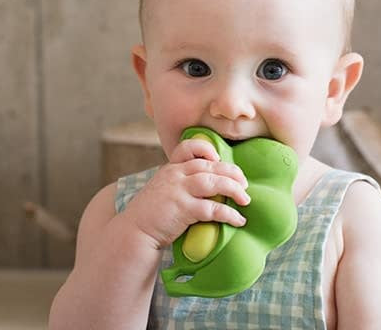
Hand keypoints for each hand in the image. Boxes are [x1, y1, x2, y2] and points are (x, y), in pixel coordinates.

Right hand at [124, 138, 249, 249]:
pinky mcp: (182, 209)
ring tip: (246, 200)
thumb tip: (210, 184)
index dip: (206, 149)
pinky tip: (238, 220)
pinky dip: (228, 213)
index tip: (218, 158)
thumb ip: (181, 182)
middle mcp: (174, 174)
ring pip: (213, 182)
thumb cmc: (152, 213)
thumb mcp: (163, 188)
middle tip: (244, 184)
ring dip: (234, 189)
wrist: (134, 232)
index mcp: (170, 168)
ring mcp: (178, 191)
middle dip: (232, 173)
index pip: (188, 147)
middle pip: (209, 165)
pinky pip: (211, 208)